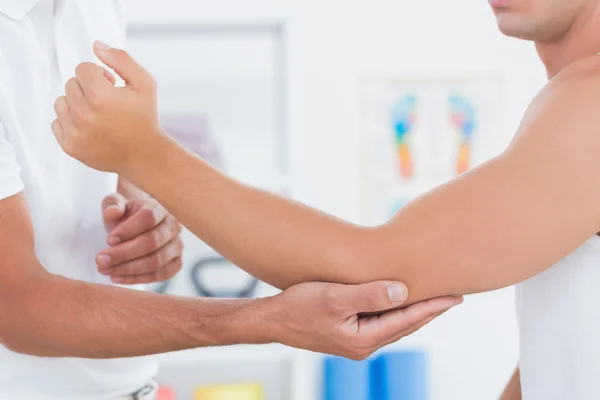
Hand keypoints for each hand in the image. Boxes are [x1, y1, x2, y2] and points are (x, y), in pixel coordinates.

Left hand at [52, 41, 164, 173]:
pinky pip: (57, 122)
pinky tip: (90, 127)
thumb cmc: (145, 118)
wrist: (145, 155)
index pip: (82, 69)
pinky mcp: (69, 146)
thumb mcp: (144, 84)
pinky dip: (70, 122)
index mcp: (100, 96)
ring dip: (77, 104)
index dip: (100, 75)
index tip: (112, 87)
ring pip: (61, 101)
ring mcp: (74, 132)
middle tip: (108, 103)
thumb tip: (96, 46)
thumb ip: (121, 60)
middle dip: (88, 89)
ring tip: (97, 114)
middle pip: (71, 84)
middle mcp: (83, 114)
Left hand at [97, 193, 183, 283]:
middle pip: (152, 242)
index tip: (108, 240)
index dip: (128, 230)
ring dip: (128, 269)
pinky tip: (117, 278)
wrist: (137, 226)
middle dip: (123, 254)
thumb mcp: (115, 204)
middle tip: (100, 260)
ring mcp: (177, 246)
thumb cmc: (125, 215)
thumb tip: (112, 212)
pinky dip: (138, 279)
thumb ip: (112, 204)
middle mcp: (173, 226)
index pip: (148, 218)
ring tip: (105, 270)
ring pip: (156, 261)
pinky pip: (161, 274)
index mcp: (160, 208)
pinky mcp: (176, 263)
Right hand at [256, 281, 462, 359]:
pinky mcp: (348, 334)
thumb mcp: (334, 297)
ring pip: (393, 325)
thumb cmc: (299, 307)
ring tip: (432, 299)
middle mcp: (363, 345)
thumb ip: (369, 295)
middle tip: (452, 296)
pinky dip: (394, 312)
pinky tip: (397, 302)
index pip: (407, 320)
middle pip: (405, 325)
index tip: (454, 296)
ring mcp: (356, 342)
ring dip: (413, 312)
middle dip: (429, 311)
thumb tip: (402, 292)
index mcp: (364, 339)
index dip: (432, 307)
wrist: (272, 320)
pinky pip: (380, 323)